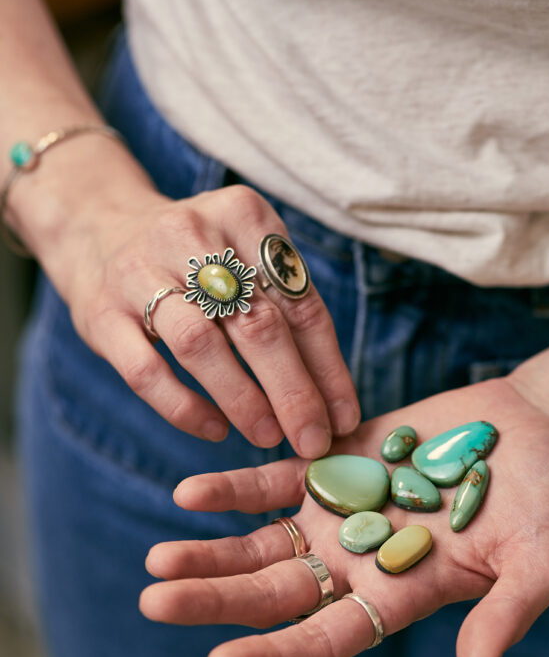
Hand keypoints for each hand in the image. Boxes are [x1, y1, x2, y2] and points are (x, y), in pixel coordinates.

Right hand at [24, 153, 359, 454]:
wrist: (97, 227)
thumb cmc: (196, 259)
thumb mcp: (245, 258)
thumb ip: (289, 312)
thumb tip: (334, 400)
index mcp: (243, 216)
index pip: (300, 303)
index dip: (328, 368)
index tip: (344, 417)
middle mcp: (191, 235)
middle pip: (256, 324)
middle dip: (293, 391)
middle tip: (313, 440)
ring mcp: (139, 272)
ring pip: (201, 346)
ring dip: (243, 400)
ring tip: (269, 437)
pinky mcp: (102, 313)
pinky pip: (146, 372)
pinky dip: (185, 408)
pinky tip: (214, 430)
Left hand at [139, 376, 548, 656]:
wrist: (539, 435)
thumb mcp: (543, 562)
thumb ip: (509, 612)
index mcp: (399, 595)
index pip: (325, 638)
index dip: (275, 655)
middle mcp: (358, 562)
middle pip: (275, 593)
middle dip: (216, 601)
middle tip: (154, 603)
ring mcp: (342, 513)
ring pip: (263, 544)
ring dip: (210, 553)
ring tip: (156, 563)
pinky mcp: (337, 462)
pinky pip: (276, 480)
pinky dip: (236, 488)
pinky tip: (190, 493)